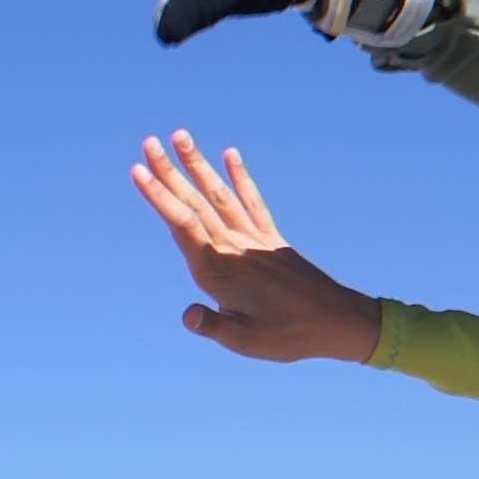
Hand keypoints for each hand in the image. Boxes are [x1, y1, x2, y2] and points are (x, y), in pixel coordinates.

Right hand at [132, 131, 382, 362]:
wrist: (340, 323)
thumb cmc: (290, 336)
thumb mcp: (247, 342)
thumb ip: (213, 326)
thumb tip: (188, 315)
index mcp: (220, 272)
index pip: (184, 225)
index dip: (160, 197)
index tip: (139, 170)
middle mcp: (235, 248)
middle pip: (196, 203)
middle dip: (170, 173)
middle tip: (148, 142)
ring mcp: (256, 240)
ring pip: (222, 196)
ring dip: (199, 166)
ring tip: (181, 136)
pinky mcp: (273, 240)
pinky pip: (253, 202)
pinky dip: (241, 178)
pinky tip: (231, 155)